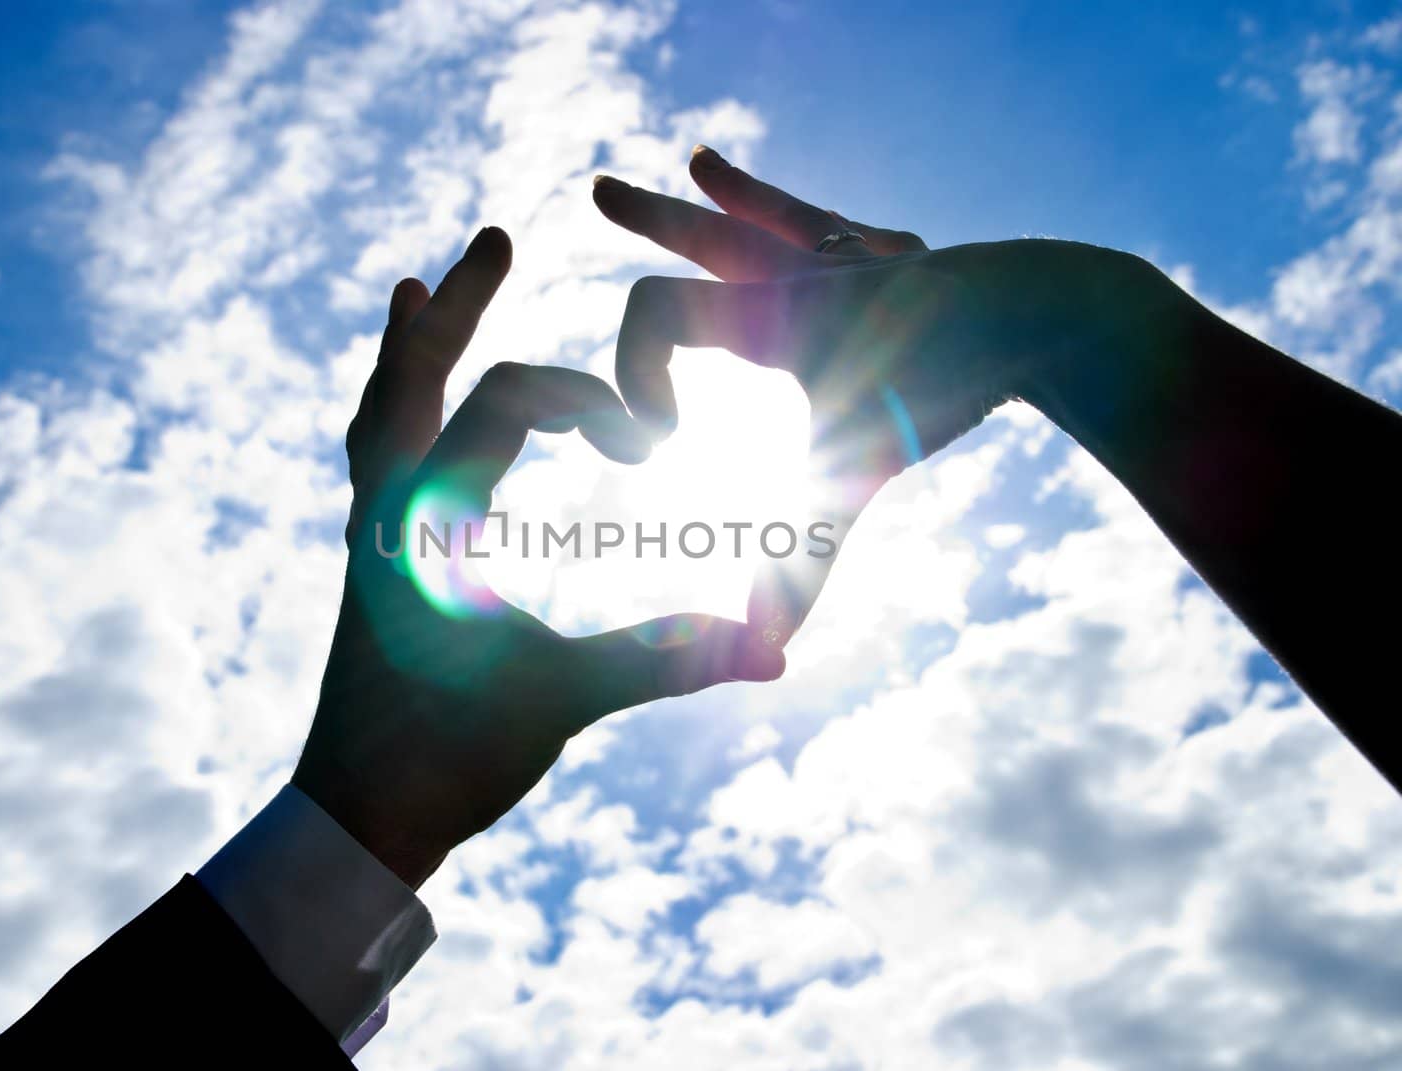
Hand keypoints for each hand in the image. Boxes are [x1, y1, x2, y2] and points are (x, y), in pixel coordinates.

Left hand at [292, 227, 783, 888]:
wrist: (354, 818)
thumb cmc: (447, 761)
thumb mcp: (562, 701)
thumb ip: (665, 662)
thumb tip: (777, 650)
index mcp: (429, 522)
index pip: (504, 401)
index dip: (588, 398)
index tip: (650, 439)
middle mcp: (387, 511)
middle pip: (411, 374)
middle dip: (455, 306)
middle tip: (489, 238)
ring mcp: (370, 534)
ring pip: (380, 412)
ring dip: (409, 350)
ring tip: (417, 294)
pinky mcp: (371, 562)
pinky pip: (377, 458)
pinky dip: (397, 410)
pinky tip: (415, 411)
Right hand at [593, 146, 1143, 642]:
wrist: (1051, 310)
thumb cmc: (947, 379)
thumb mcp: (860, 467)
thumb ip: (804, 557)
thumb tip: (763, 647)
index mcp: (768, 311)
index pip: (654, 312)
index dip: (632, 373)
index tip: (659, 444)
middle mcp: (798, 272)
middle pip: (704, 238)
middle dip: (651, 219)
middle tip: (599, 192)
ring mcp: (854, 258)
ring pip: (775, 219)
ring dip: (736, 196)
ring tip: (701, 163)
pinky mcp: (906, 262)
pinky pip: (847, 232)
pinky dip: (821, 222)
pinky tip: (839, 228)